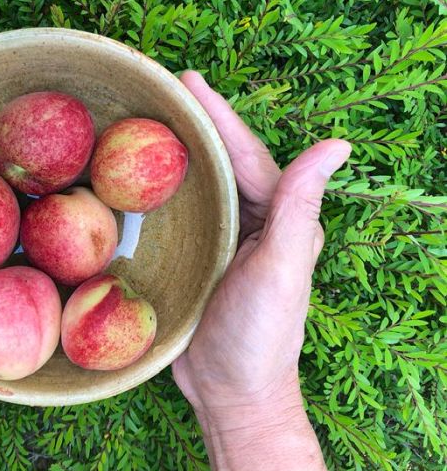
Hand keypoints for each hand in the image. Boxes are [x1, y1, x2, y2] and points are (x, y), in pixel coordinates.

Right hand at [173, 71, 350, 470]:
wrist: (232, 391)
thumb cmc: (260, 335)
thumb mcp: (281, 269)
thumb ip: (298, 207)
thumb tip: (338, 145)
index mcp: (276, 216)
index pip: (244, 154)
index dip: (217, 115)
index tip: (186, 79)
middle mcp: (251, 221)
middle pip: (218, 161)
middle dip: (192, 122)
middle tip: (159, 87)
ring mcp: (221, 240)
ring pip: (195, 185)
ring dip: (173, 152)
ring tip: (142, 121)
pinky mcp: (195, 259)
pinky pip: (176, 216)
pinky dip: (157, 192)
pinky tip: (134, 179)